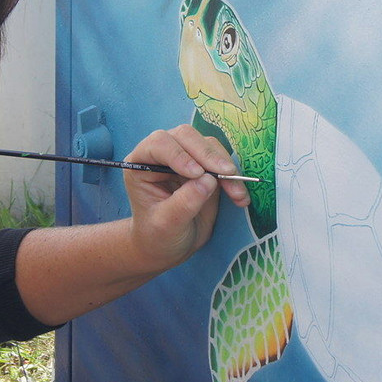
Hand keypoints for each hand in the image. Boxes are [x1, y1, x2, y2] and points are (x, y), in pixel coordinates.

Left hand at [123, 125, 251, 273]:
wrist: (170, 245)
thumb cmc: (158, 235)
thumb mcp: (166, 224)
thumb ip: (184, 202)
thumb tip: (209, 180)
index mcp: (142, 164)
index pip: (159, 144)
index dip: (179, 154)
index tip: (197, 174)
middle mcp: (162, 154)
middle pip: (186, 136)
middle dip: (207, 154)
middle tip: (227, 173)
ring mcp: (185, 157)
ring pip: (207, 144)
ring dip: (225, 166)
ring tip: (237, 193)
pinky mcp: (205, 165)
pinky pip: (222, 160)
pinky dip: (234, 176)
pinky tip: (240, 196)